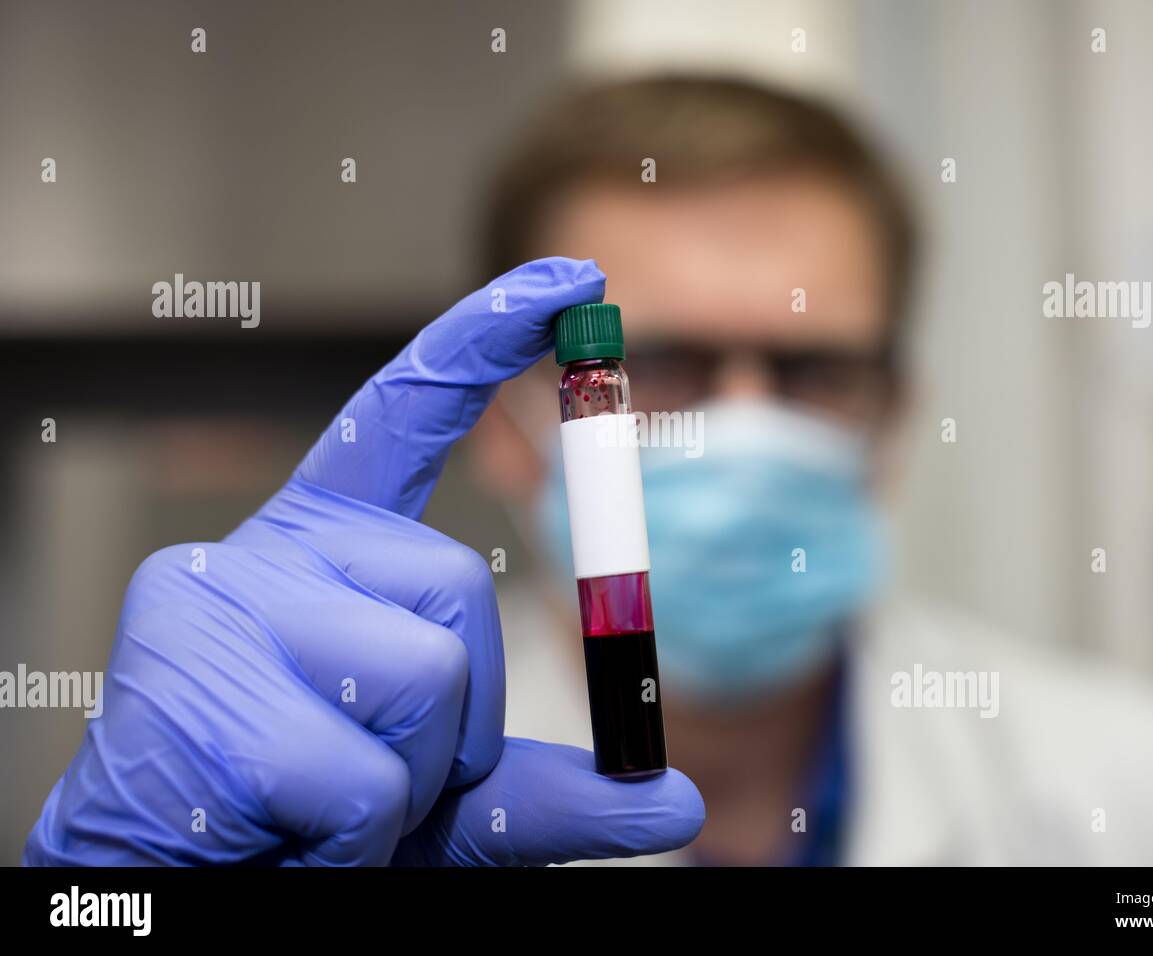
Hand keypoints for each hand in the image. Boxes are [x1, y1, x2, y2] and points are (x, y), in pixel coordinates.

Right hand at [24, 258, 704, 865]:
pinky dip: (358, 835)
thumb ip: (554, 792)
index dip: (490, 338)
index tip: (571, 284)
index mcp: (329, 549)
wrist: (170, 882)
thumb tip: (680, 796)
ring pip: (425, 672)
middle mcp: (274, 550)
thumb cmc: (303, 824)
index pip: (409, 413)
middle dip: (460, 714)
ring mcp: (226, 600)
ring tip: (322, 805)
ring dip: (408, 777)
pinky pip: (365, 772)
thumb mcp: (445, 803)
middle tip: (376, 774)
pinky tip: (282, 830)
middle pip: (459, 586)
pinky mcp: (195, 675)